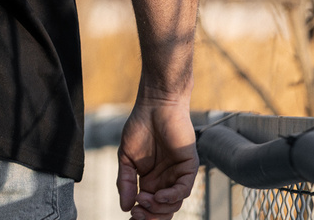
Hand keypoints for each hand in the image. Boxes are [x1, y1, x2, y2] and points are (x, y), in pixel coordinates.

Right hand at [117, 96, 198, 219]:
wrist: (155, 105)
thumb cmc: (140, 126)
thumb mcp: (126, 157)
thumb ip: (126, 181)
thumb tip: (125, 207)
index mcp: (151, 180)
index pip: (150, 207)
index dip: (142, 215)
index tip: (131, 215)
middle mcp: (165, 181)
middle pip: (163, 211)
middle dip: (150, 216)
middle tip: (138, 214)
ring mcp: (178, 174)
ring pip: (174, 204)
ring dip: (160, 208)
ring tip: (144, 200)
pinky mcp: (189, 167)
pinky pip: (184, 188)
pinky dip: (173, 196)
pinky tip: (160, 196)